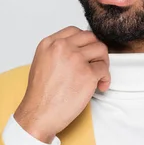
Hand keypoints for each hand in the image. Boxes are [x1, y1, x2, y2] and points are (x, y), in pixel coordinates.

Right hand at [14, 26, 110, 143]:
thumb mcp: (41, 62)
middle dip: (96, 50)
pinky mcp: (87, 74)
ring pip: (101, 49)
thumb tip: (77, 50)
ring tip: (98, 75)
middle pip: (90, 37)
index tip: (86, 52)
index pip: (75, 31)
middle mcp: (63, 47)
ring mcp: (76, 59)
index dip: (84, 42)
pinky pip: (104, 70)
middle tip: (96, 63)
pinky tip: (100, 86)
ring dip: (103, 62)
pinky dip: (105, 78)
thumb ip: (57, 51)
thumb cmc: (39, 94)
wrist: (38, 114)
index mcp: (49, 43)